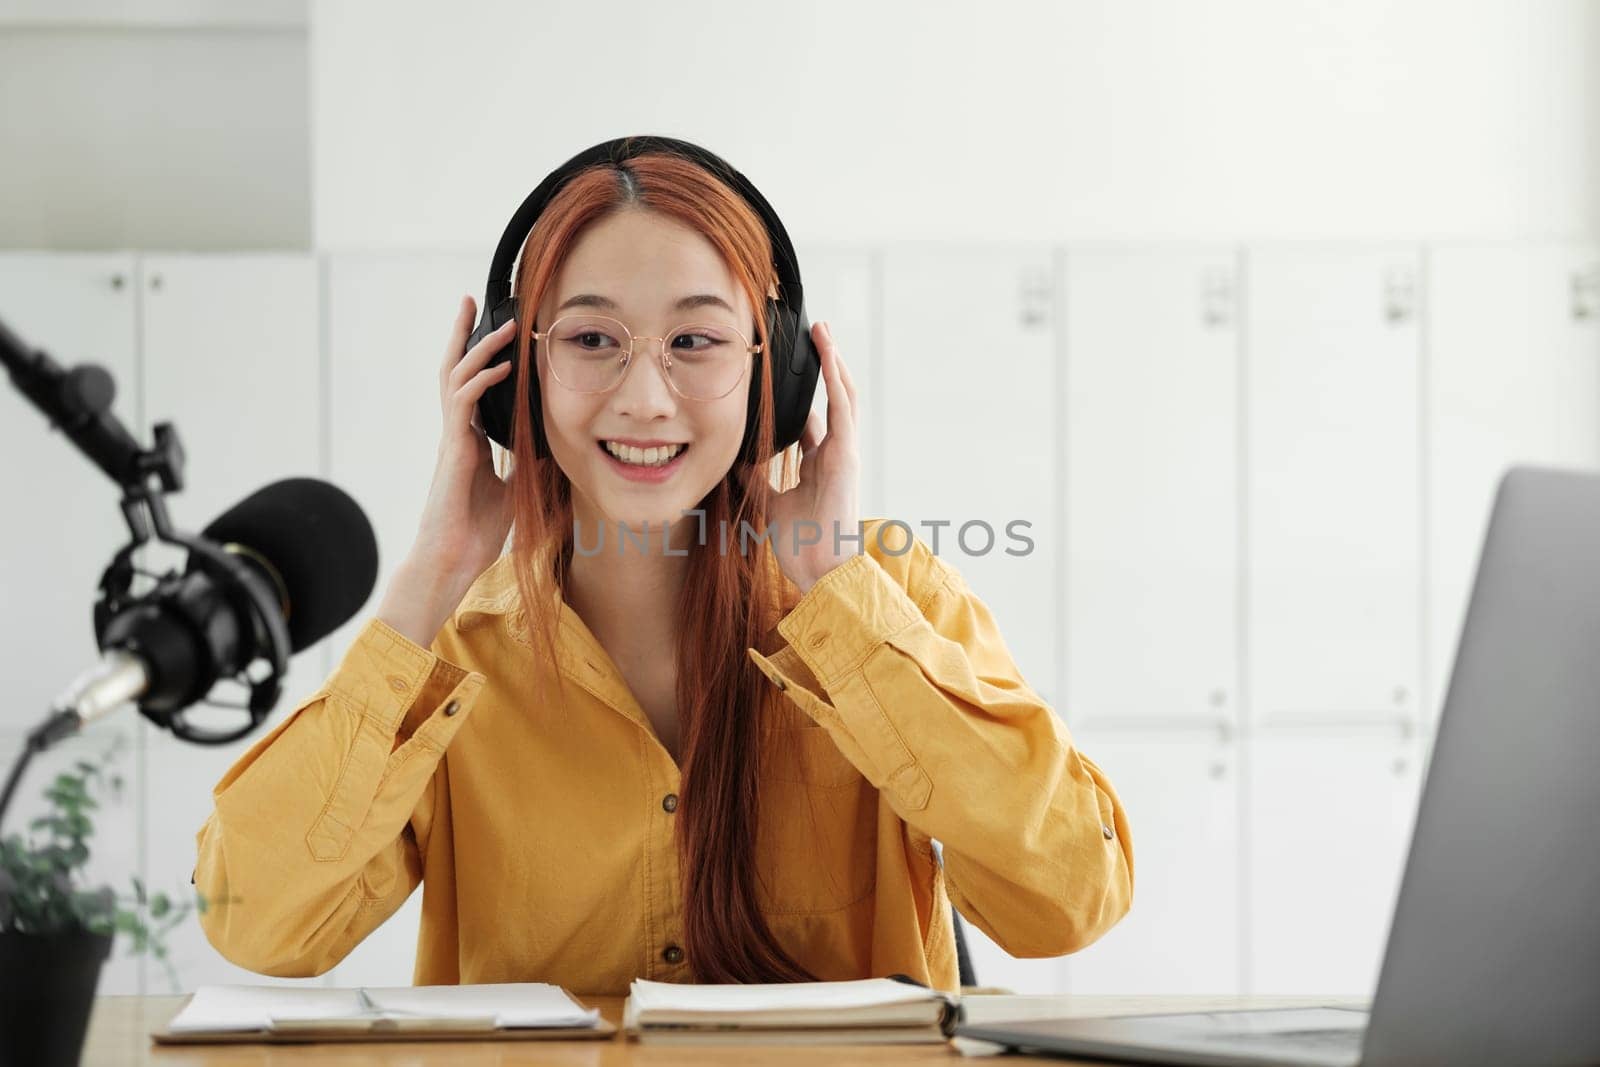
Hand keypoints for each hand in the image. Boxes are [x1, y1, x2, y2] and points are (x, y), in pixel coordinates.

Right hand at [407, 294, 517, 586]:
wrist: (454, 558)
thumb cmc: (478, 529)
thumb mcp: (516, 489)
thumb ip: (529, 465)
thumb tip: (555, 448)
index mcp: (470, 438)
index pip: (472, 384)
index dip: (479, 355)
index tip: (494, 329)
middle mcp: (458, 431)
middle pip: (455, 368)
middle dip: (463, 333)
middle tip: (473, 300)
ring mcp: (452, 437)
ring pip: (456, 376)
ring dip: (478, 347)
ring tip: (499, 324)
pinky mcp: (453, 449)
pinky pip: (463, 403)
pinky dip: (482, 380)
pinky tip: (501, 367)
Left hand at [757, 320, 861, 594]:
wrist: (820, 569)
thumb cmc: (800, 544)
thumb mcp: (768, 502)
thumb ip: (754, 479)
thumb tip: (731, 459)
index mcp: (820, 465)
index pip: (812, 422)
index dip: (803, 396)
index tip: (787, 375)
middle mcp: (836, 453)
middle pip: (833, 400)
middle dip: (825, 367)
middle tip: (813, 336)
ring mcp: (844, 451)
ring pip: (843, 395)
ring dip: (833, 361)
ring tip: (822, 331)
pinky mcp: (847, 452)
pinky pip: (842, 406)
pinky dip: (835, 377)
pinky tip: (827, 352)